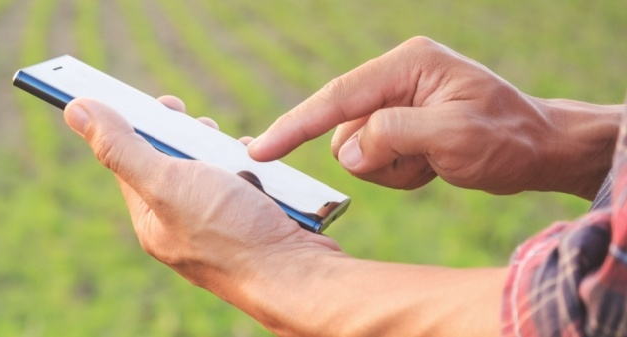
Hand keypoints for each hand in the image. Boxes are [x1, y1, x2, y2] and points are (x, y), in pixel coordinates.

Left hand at [61, 96, 338, 290]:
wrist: (296, 274)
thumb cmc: (230, 232)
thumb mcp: (165, 182)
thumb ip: (120, 147)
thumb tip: (75, 110)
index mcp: (151, 221)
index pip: (130, 164)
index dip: (139, 127)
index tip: (160, 104)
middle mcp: (181, 227)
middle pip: (173, 165)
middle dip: (186, 138)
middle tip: (200, 124)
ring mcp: (218, 227)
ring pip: (212, 172)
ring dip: (221, 151)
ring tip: (233, 150)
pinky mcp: (250, 224)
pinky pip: (243, 185)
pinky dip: (250, 169)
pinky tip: (258, 168)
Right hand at [248, 36, 620, 198]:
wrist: (540, 149)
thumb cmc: (506, 139)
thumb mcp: (455, 137)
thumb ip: (394, 135)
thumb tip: (350, 150)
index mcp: (408, 65)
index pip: (338, 97)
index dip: (295, 125)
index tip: (260, 150)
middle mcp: (396, 77)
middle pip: (344, 128)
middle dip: (376, 157)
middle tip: (423, 161)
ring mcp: (397, 100)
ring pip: (356, 148)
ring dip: (390, 168)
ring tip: (433, 163)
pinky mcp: (399, 122)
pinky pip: (373, 157)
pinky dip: (398, 171)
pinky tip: (432, 165)